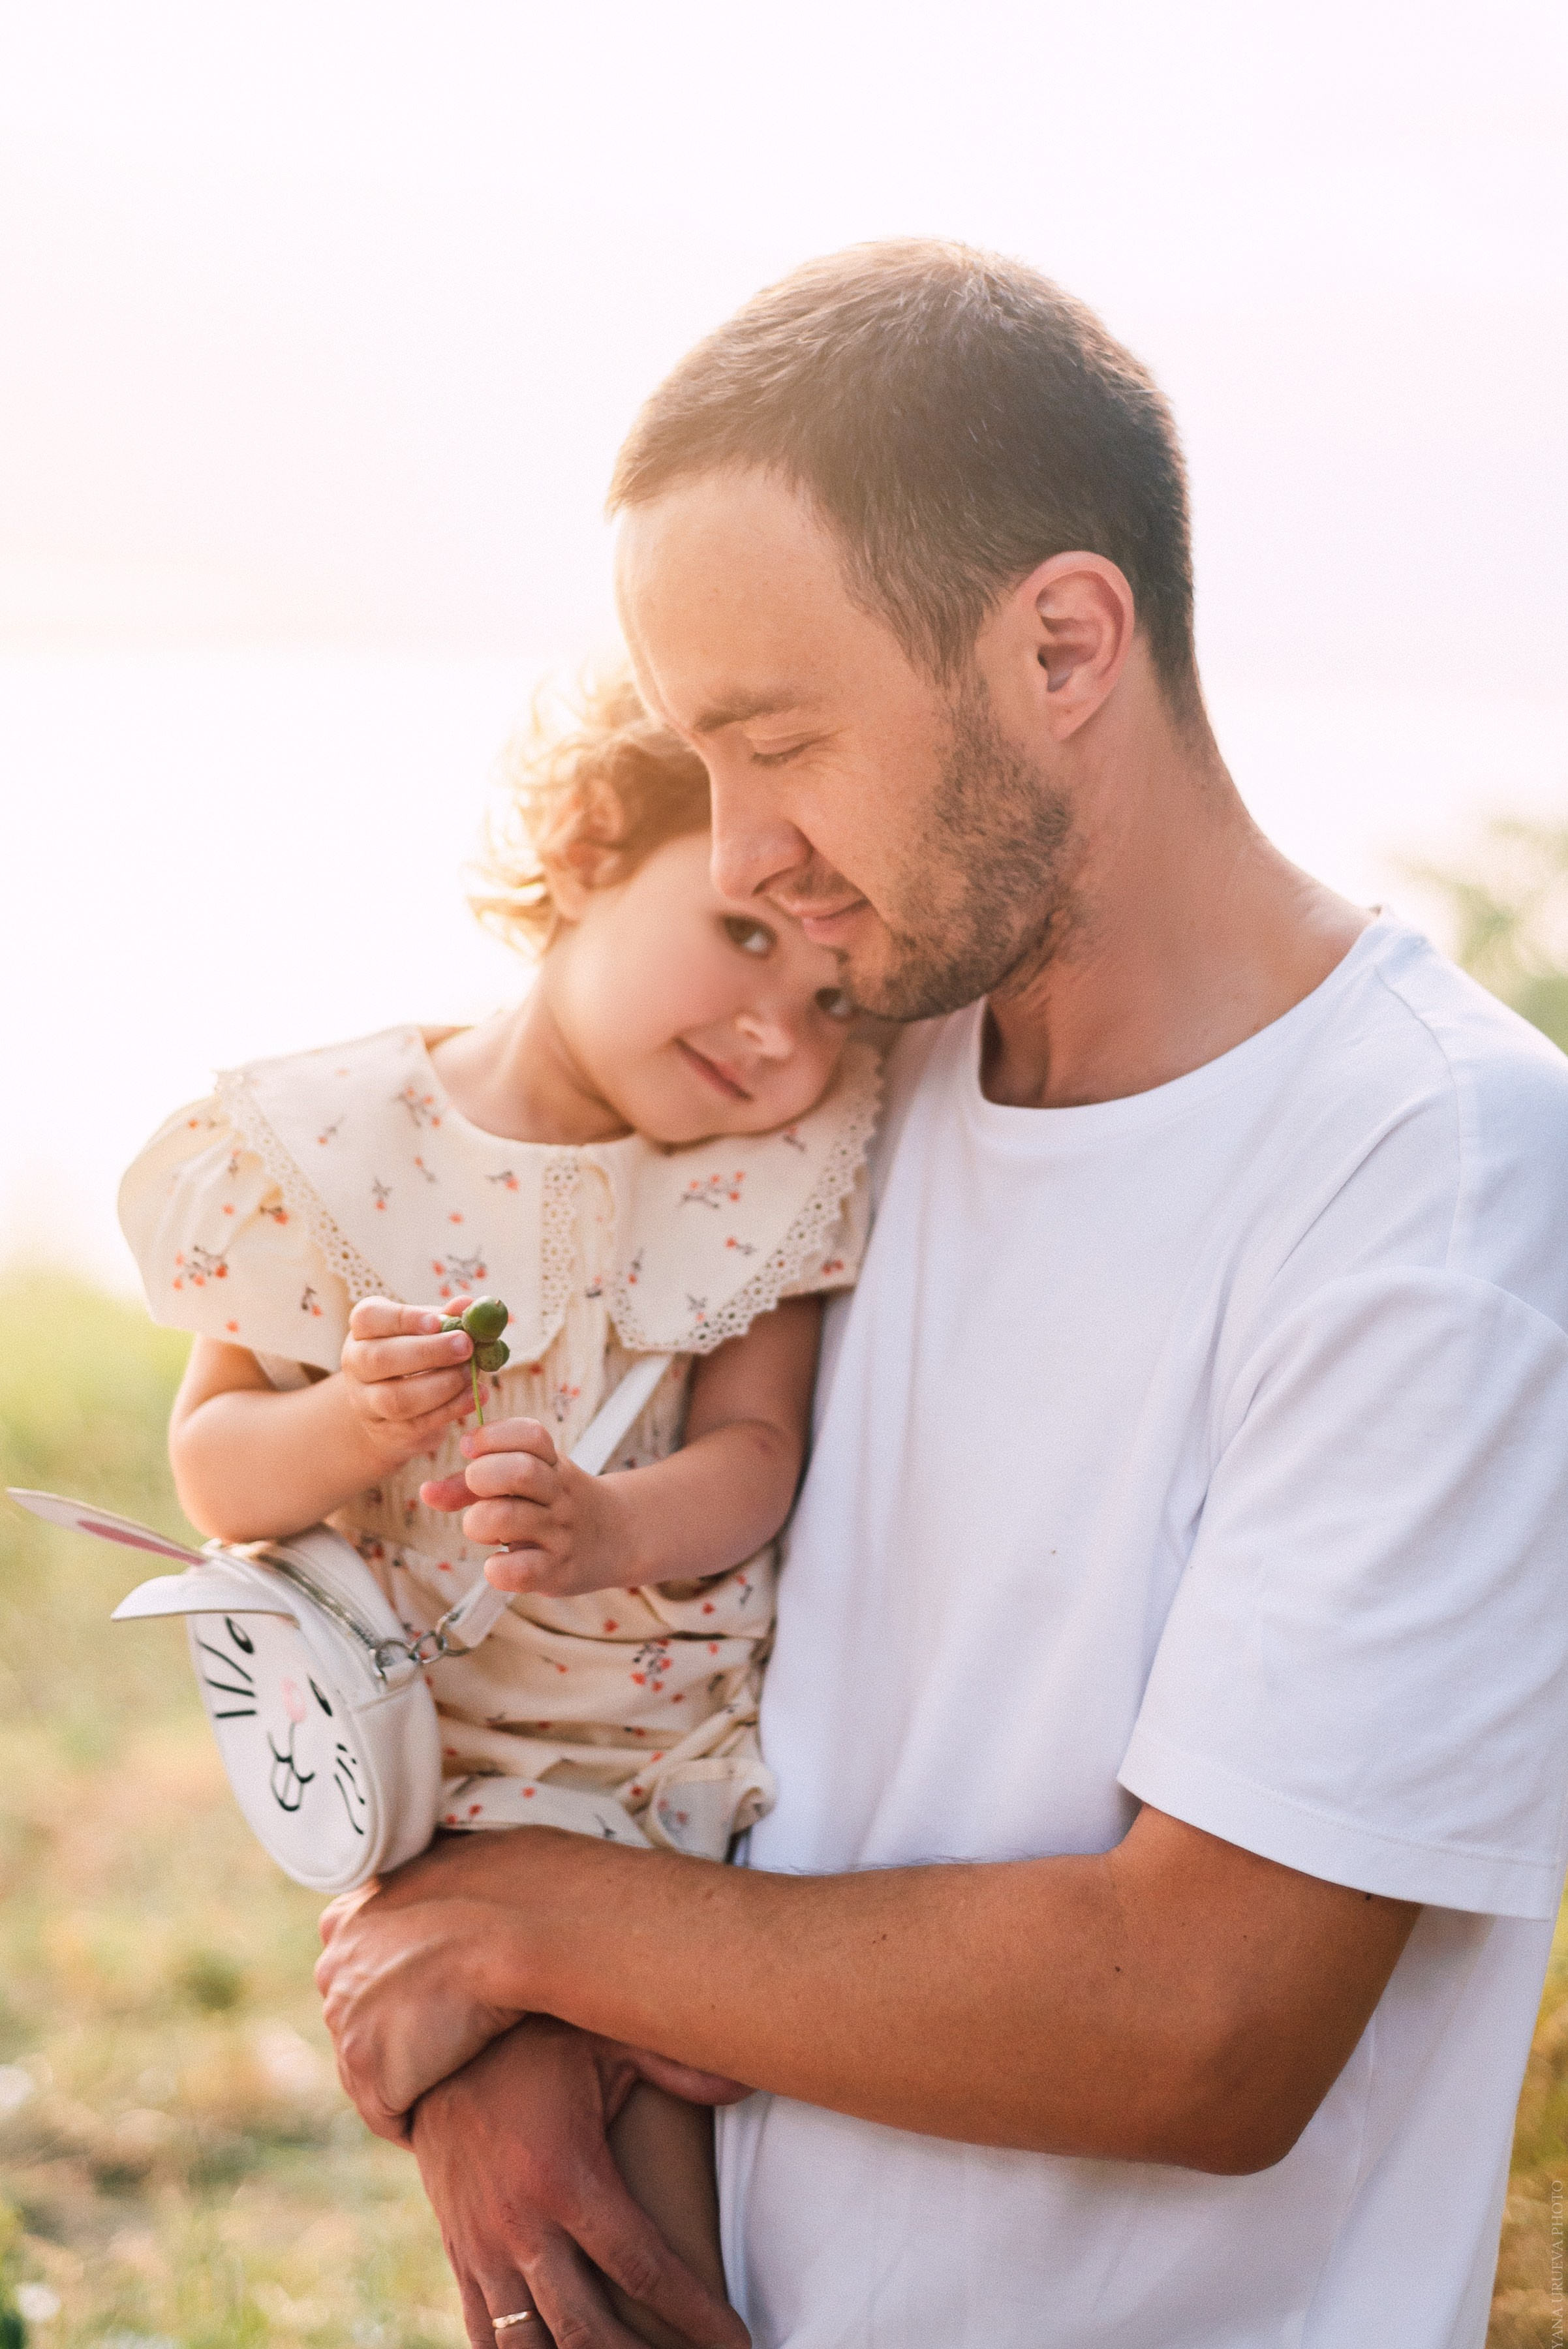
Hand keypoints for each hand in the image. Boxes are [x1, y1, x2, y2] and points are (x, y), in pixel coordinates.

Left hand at [316, 1836, 526, 2138]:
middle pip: (360, 2018)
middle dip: (398, 2032)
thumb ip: (439, 1879)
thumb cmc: (514, 1886)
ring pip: (371, 2069)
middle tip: (454, 2042)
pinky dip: (419, 2119)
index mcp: (349, 1915)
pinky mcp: (370, 2072)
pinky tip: (457, 2112)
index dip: (401, 1985)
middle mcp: (334, 1967)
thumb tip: (465, 1870)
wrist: (520, 1923)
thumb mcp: (461, 1862)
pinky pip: (389, 2114)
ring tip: (461, 2081)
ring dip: (411, 2077)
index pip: (359, 1964)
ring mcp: (345, 2022)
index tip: (439, 1995)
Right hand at [339, 1295, 476, 1469]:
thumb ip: (446, 1318)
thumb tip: (468, 1305)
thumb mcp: (426, 1331)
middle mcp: (356, 1363)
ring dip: (441, 1386)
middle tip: (466, 1347)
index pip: (369, 1318)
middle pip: (380, 1359)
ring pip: (396, 1398)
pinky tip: (475, 1396)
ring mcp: (366, 1402)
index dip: (404, 1319)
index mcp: (364, 1329)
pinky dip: (451, 1410)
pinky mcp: (386, 1431)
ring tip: (471, 1375)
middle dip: (428, 1352)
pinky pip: (417, 1424)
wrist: (393, 1407)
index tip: (439, 1321)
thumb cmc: (414, 1354)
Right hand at [412, 2019, 750, 2348]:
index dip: (695, 2314)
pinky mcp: (458, 2254)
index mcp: (567, 2177)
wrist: (430, 2049)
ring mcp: (483, 2248)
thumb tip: (749, 2075)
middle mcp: (521, 2225)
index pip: (643, 2268)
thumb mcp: (606, 2044)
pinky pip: (483, 2333)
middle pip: (587, 2330)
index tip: (737, 2341)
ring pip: (530, 2347)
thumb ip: (678, 2065)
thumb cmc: (532, 2044)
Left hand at [420, 1417, 636, 1597]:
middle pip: (520, 1472)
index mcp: (554, 1464)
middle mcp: (560, 1495)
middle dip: (482, 1477)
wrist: (618, 1539)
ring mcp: (560, 1533)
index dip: (492, 1435)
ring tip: (482, 1528)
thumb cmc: (555, 1506)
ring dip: (480, 1522)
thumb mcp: (527, 1482)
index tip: (471, 1447)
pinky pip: (518, 1571)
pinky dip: (496, 1568)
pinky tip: (498, 1563)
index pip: (530, 1435)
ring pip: (510, 1518)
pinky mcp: (558, 1571)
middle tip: (476, 1490)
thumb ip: (471, 1485)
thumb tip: (427, 1491)